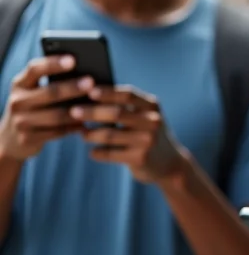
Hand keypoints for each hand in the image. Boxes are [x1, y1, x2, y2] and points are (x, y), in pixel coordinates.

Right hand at [0, 56, 93, 161]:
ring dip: (78, 111)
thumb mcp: (35, 92)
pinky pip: (57, 132)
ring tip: (96, 106)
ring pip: (55, 115)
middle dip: (72, 87)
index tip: (73, 60)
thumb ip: (51, 83)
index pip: (35, 69)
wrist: (11, 138)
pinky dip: (73, 127)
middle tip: (91, 82)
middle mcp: (17, 101)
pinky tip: (87, 124)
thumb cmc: (34, 107)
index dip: (53, 64)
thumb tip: (86, 77)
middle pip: (49, 92)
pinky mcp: (27, 138)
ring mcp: (20, 121)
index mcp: (20, 84)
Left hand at [70, 86, 184, 182]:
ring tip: (82, 133)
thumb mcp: (145, 116)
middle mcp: (153, 121)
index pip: (128, 95)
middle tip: (73, 112)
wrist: (169, 163)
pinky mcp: (140, 158)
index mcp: (152, 106)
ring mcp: (148, 141)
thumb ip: (125, 106)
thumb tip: (88, 97)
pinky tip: (93, 152)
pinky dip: (97, 152)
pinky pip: (110, 153)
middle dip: (92, 112)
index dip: (107, 92)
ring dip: (90, 134)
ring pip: (110, 134)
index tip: (88, 91)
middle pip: (116, 113)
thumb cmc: (147, 133)